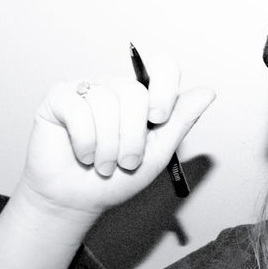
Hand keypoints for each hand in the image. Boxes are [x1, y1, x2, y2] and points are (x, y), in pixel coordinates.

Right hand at [16, 49, 213, 220]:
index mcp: (143, 98)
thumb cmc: (116, 178)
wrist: (78, 201)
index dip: (163, 90)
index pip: (162, 67)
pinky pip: (77, 109)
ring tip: (103, 165)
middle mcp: (115, 88)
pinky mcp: (60, 98)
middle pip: (134, 92)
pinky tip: (83, 154)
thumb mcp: (157, 153)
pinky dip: (84, 141)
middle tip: (126, 163)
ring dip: (107, 146)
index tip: (159, 118)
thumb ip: (180, 122)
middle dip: (132, 138)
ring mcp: (87, 90)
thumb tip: (207, 93)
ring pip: (105, 102)